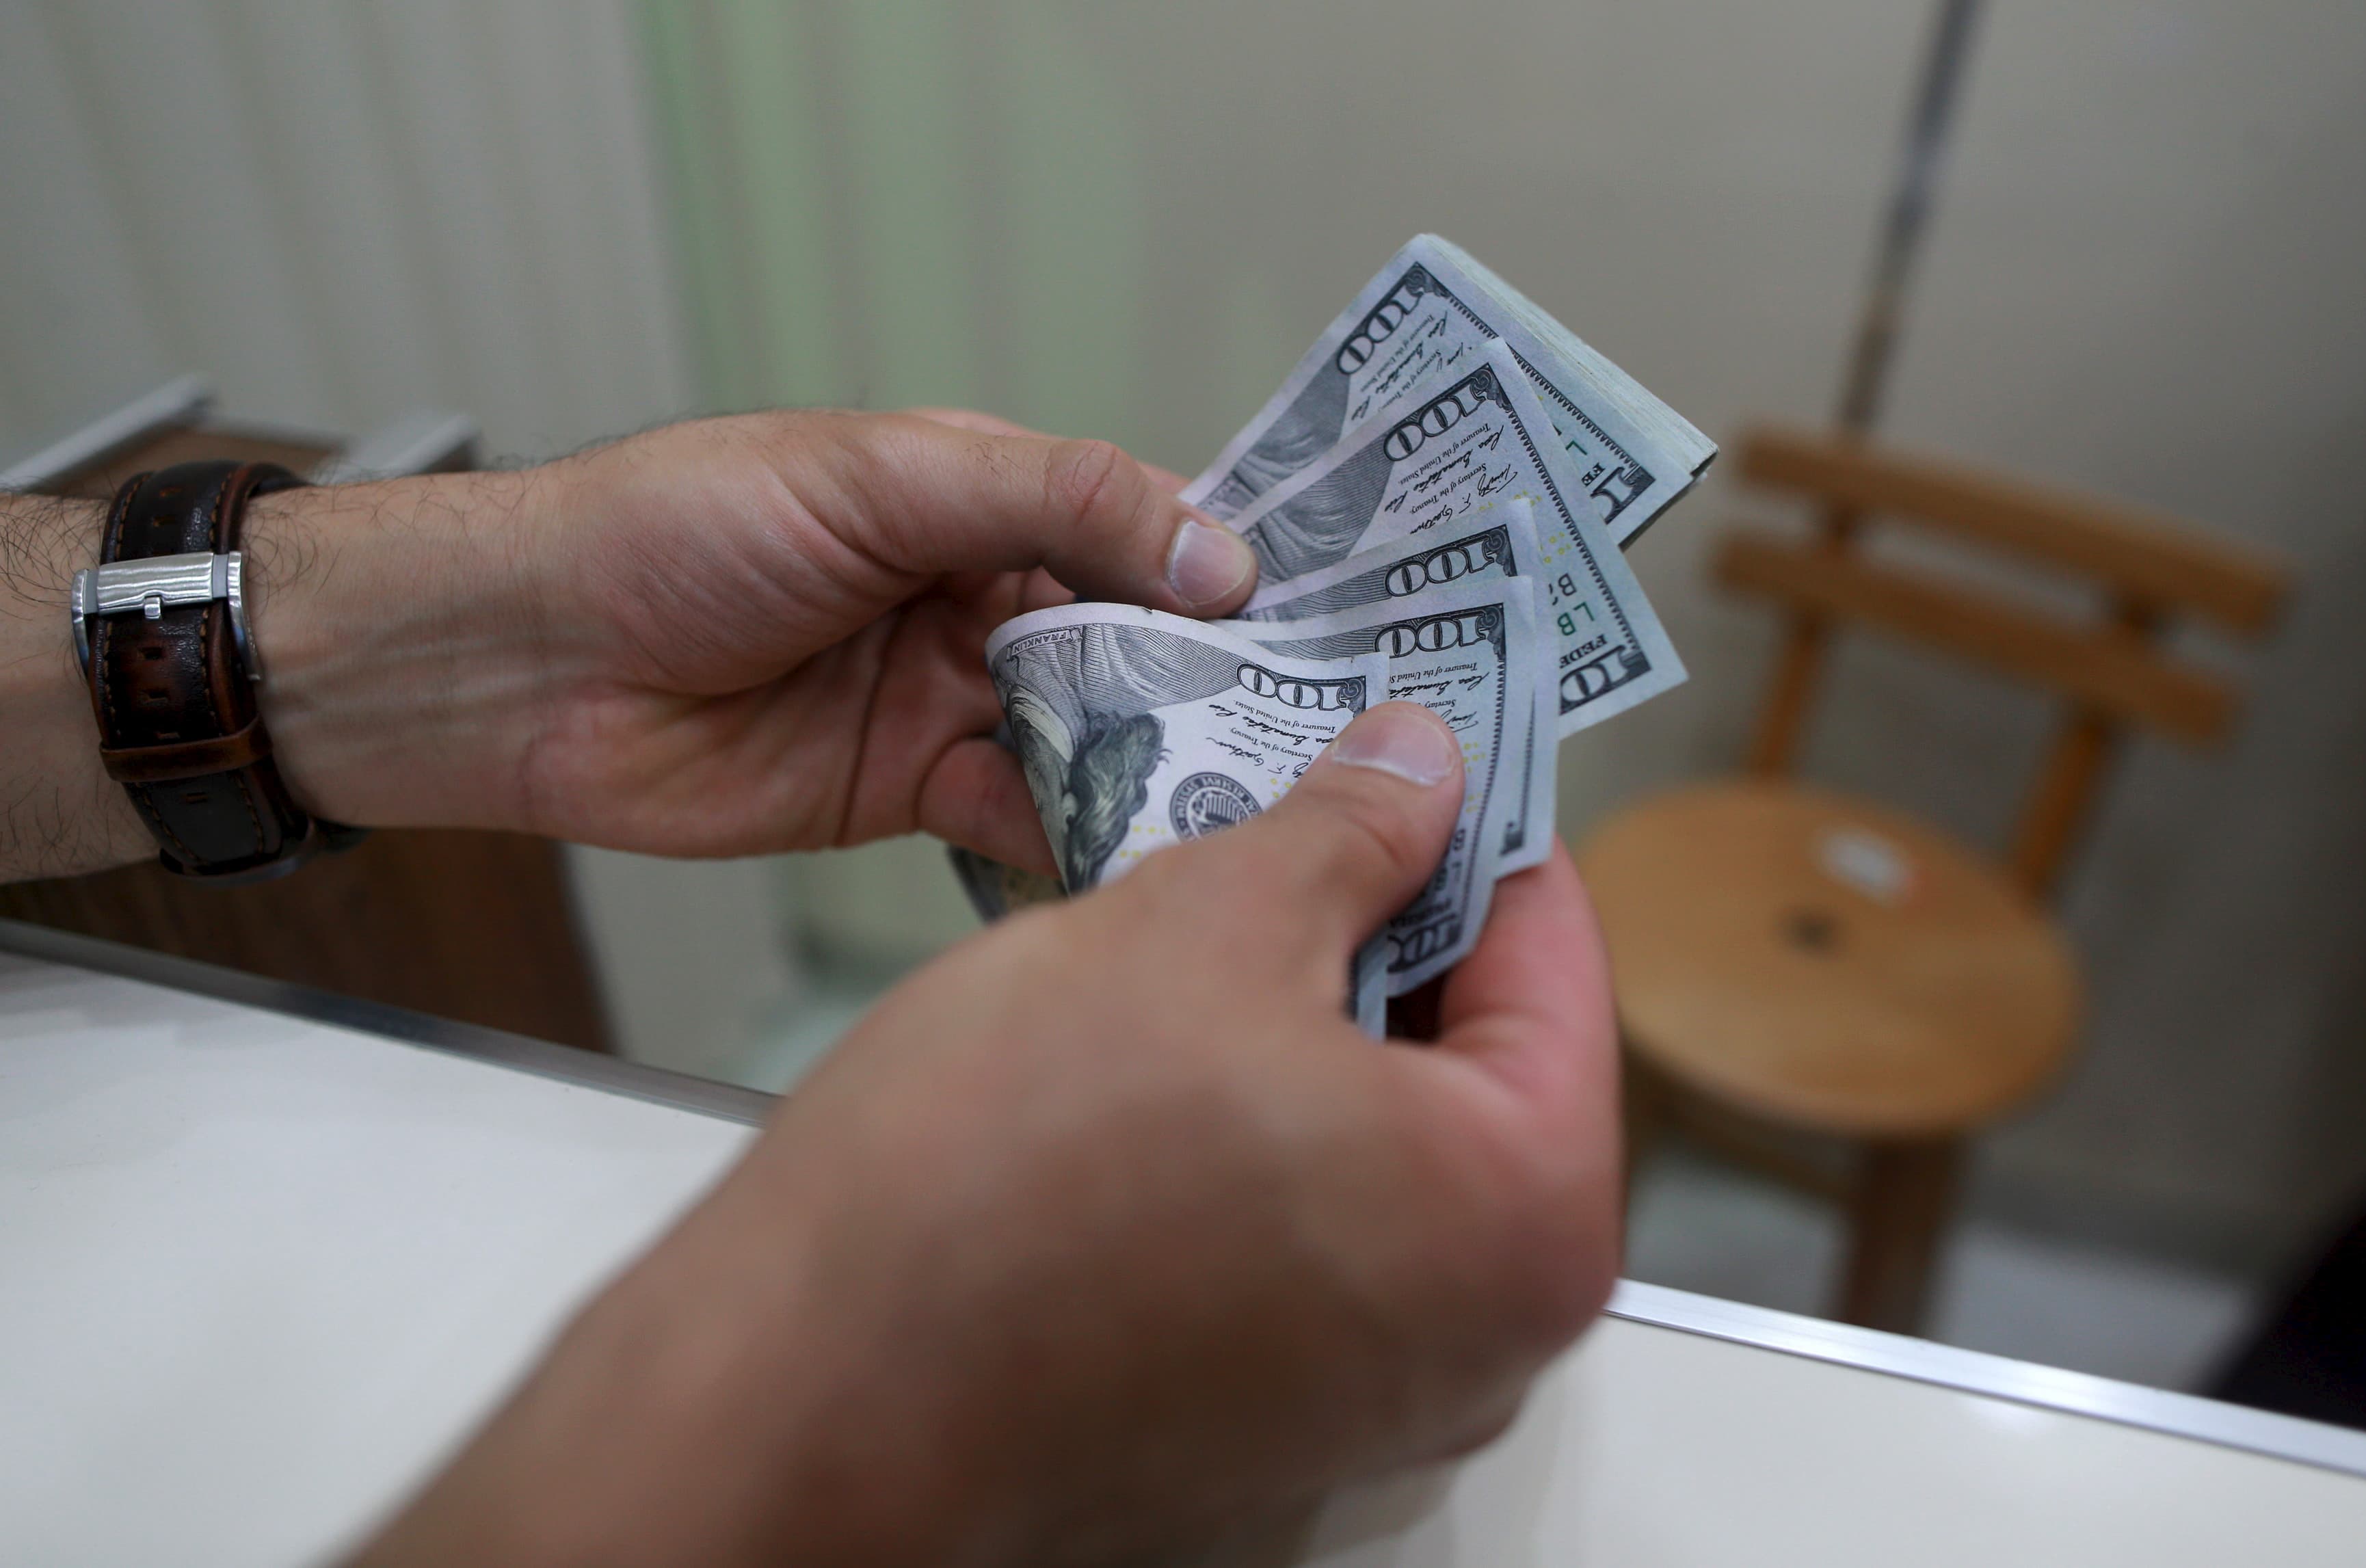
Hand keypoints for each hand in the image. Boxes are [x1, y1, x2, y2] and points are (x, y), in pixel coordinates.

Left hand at [246, 409, 1255, 867]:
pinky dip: (1078, 835)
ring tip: (1258, 808)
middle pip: (1135, 643)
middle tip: (1328, 738)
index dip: (1230, 570)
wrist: (528, 665)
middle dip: (1217, 684)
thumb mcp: (880, 476)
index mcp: (981, 495)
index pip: (1140, 527)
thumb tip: (1218, 551)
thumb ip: (1052, 500)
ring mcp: (947, 698)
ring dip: (1160, 768)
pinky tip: (1143, 856)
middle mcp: (980, 596)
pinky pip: (1022, 816)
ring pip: (1092, 737)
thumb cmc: (680, 529)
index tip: (1338, 623)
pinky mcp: (909, 793)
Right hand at [351, 703, 1619, 1566]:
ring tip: (1201, 925)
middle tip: (1294, 820)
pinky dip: (1257, 1137)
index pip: (1560, 958)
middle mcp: (1484, 1340)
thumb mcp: (1200, 924)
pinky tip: (1153, 1058)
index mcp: (1523, 1215)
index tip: (1412, 756)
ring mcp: (1376, 1401)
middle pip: (1477, 1064)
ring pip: (1382, 1149)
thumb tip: (1421, 765)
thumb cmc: (998, 1178)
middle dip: (1383, 928)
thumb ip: (1350, 831)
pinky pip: (1305, 1237)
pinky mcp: (1266, 1427)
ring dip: (1309, 1027)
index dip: (1472, 828)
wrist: (806, 1395)